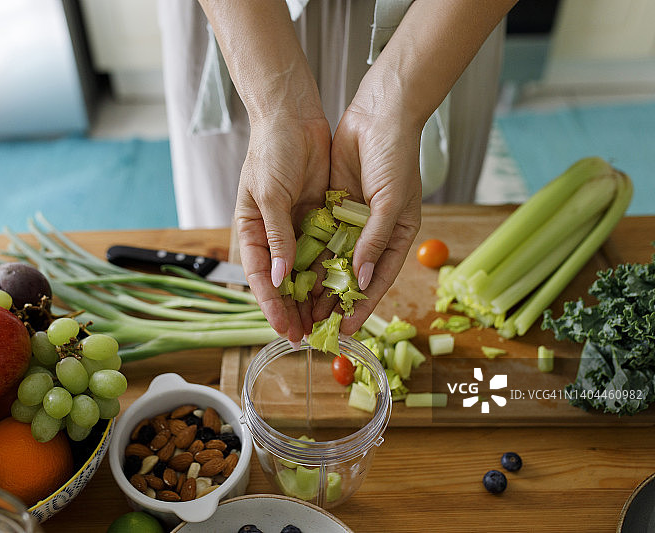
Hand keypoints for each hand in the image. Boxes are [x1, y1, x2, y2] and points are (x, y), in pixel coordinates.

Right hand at [236, 115, 331, 342]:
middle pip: (283, 281)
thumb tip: (280, 278)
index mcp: (251, 230)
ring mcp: (297, 227)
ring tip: (326, 322)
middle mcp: (273, 234)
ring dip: (314, 296)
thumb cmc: (271, 151)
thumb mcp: (270, 195)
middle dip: (293, 309)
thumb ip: (277, 237)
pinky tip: (342, 289)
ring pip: (306, 270)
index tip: (286, 329)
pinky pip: (326, 250)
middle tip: (308, 337)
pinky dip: (331, 270)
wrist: (294, 115)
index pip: (260, 277)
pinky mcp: (319, 216)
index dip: (272, 306)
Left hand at [313, 104, 421, 335]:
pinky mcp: (332, 206)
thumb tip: (360, 280)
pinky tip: (294, 276)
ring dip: (319, 285)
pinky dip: (309, 257)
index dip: (362, 305)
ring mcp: (351, 220)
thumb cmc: (396, 158)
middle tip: (316, 325)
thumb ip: (374, 241)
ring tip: (302, 309)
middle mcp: (373, 233)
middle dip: (336, 301)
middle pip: (352, 276)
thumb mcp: (390, 203)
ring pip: (332, 261)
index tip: (346, 328)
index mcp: (396, 235)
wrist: (379, 114)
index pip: (377, 280)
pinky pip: (319, 237)